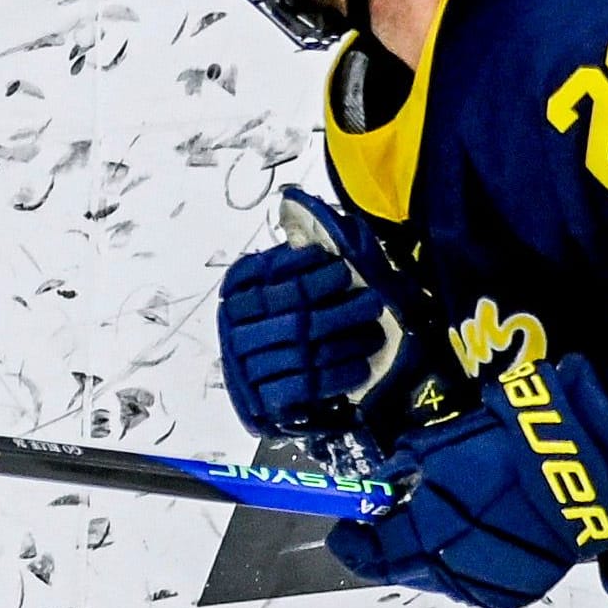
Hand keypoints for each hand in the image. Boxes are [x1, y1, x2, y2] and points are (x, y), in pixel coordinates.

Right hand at [219, 187, 392, 436]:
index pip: (267, 277)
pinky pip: (303, 386)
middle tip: (373, 302)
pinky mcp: (260, 400)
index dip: (304, 272)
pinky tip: (359, 366)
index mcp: (235, 294)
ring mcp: (244, 366)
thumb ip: (293, 257)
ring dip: (345, 341)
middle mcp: (233, 329)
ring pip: (302, 350)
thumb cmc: (277, 321)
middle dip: (338, 308)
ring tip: (374, 333)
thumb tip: (311, 208)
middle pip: (292, 314)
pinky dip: (334, 376)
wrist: (256, 385)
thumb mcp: (278, 283)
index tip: (339, 268)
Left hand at [325, 354, 607, 607]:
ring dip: (424, 558)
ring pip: (440, 581)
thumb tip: (377, 483)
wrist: (587, 465)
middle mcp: (455, 569)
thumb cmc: (510, 444)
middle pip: (404, 571)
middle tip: (381, 525)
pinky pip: (477, 584)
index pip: (374, 554)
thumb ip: (401, 471)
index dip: (353, 544)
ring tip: (426, 529)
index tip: (343, 529)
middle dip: (387, 549)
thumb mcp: (440, 444)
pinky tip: (464, 542)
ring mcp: (491, 585)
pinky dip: (462, 565)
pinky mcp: (522, 591)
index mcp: (429, 534)